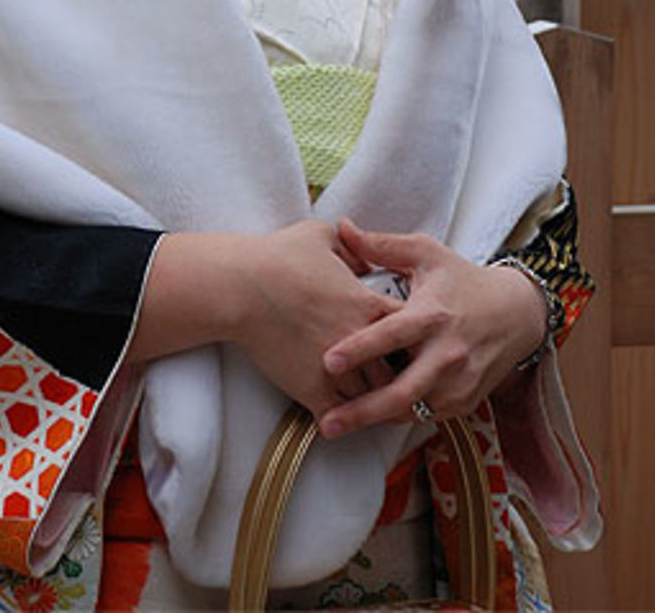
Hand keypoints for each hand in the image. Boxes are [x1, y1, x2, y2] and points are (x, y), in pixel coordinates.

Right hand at [230, 220, 402, 419]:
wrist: (242, 287)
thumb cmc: (279, 256)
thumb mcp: (321, 236)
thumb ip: (353, 246)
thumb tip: (365, 256)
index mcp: (367, 304)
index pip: (411, 327)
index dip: (413, 332)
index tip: (407, 334)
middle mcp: (360, 340)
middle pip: (400, 369)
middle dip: (399, 371)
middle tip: (397, 374)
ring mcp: (338, 369)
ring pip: (373, 397)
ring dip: (373, 397)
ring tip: (374, 401)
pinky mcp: (312, 390)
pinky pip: (340, 416)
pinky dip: (343, 418)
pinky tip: (341, 416)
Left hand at [317, 221, 545, 437]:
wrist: (516, 313)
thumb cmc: (462, 280)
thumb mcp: (426, 253)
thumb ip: (382, 245)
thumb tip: (343, 227)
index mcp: (433, 314)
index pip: (392, 335)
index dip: (360, 349)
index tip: (327, 361)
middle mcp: (447, 353)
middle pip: (402, 391)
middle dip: (362, 411)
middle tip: (327, 422)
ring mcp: (459, 383)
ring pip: (412, 410)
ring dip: (375, 419)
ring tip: (337, 423)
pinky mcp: (464, 402)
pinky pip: (425, 416)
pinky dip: (398, 417)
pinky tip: (370, 417)